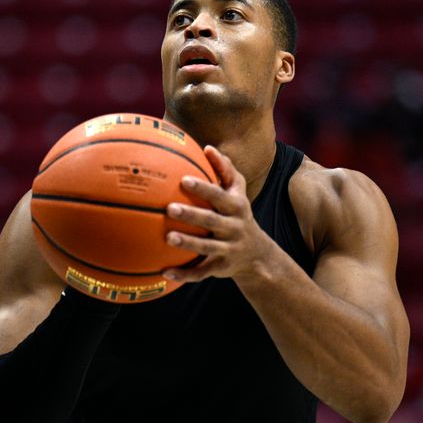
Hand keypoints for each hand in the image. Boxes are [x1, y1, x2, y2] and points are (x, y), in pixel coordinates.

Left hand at [163, 145, 273, 282]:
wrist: (257, 254)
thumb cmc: (238, 213)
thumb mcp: (238, 192)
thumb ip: (226, 169)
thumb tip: (208, 148)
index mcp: (236, 206)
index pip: (219, 195)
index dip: (203, 187)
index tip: (184, 179)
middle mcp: (234, 227)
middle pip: (212, 220)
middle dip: (192, 215)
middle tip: (170, 208)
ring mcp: (228, 249)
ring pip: (207, 247)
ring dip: (188, 244)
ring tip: (168, 238)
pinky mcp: (221, 267)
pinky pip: (201, 272)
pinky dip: (184, 274)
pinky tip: (164, 272)